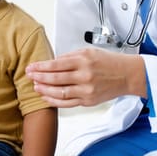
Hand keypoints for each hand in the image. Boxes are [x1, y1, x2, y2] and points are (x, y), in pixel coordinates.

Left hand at [26, 48, 145, 107]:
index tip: (31, 67)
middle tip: (29, 76)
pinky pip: (68, 103)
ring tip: (35, 87)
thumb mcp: (88, 52)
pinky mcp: (89, 101)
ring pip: (59, 93)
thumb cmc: (108, 62)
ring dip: (44, 90)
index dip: (40, 66)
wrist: (127, 75)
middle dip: (39, 77)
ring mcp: (87, 91)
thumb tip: (52, 62)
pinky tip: (46, 98)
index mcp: (83, 61)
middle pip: (55, 79)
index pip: (56, 65)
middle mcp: (85, 76)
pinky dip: (55, 102)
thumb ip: (69, 57)